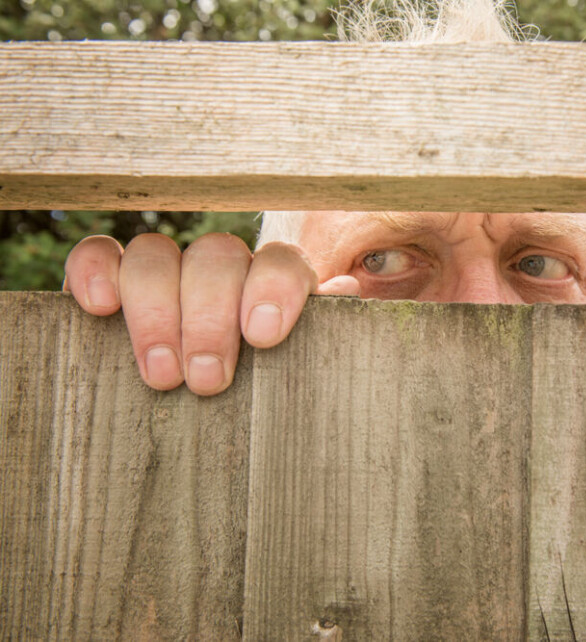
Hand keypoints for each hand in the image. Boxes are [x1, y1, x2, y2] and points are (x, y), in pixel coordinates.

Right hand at [64, 233, 358, 394]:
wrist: (218, 407)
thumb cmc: (269, 392)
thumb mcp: (306, 368)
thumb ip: (325, 333)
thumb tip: (346, 290)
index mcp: (276, 282)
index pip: (281, 260)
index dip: (272, 288)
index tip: (263, 336)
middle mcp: (224, 267)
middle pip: (215, 257)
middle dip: (210, 318)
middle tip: (207, 381)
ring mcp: (168, 269)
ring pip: (156, 255)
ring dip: (157, 312)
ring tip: (164, 377)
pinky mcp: (113, 280)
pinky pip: (99, 253)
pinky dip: (95, 271)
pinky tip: (99, 307)